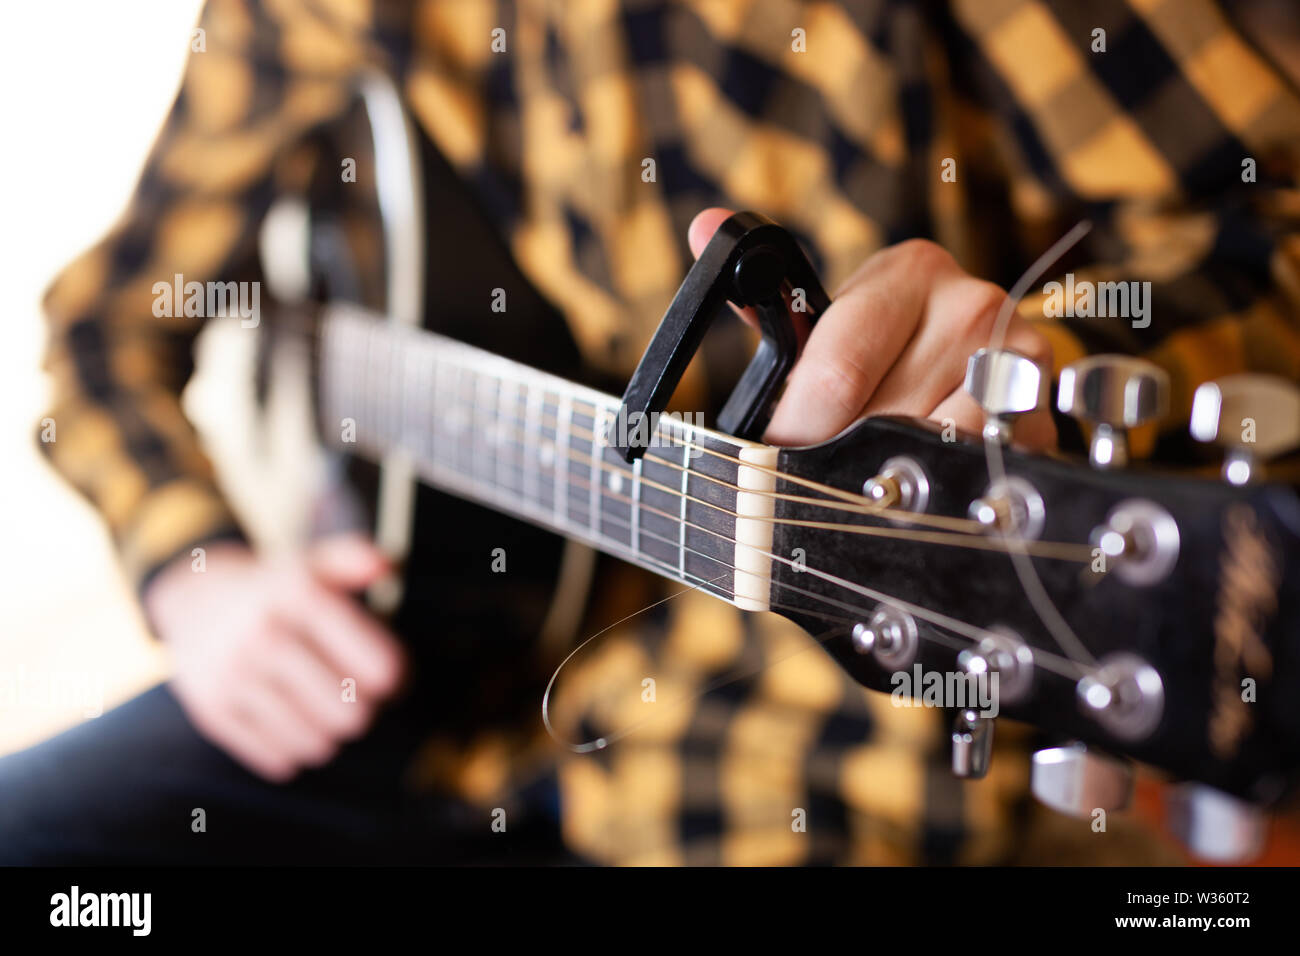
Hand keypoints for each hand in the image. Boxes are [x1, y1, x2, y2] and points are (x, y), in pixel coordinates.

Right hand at [145, 534, 406, 781]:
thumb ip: (355, 560)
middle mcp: (263, 635)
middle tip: (355, 695)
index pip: (378, 667)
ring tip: (322, 708)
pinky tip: (288, 720)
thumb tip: (389, 566)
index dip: (397, 679)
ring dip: (329, 733)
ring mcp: (233, 676)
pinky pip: (279, 761)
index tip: (392, 676)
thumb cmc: (277, 590)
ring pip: (316, 744)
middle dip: (363, 710)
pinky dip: (292, 749)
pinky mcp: (211, 712)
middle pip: (352, 715)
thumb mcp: (314, 565)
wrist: (194, 599)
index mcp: (299, 595)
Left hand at [688, 208, 1056, 449]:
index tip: (773, 462)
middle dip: (843, 462)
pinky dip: (946, 486)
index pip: (836, 372)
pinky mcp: (1047, 414)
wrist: (969, 377)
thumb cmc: (880, 355)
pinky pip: (981, 470)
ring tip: (880, 468)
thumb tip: (703, 224)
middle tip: (823, 476)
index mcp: (909, 271)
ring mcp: (1020, 359)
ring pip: (934, 452)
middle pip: (883, 420)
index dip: (797, 431)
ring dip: (897, 476)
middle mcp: (972, 304)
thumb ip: (765, 302)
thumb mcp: (823, 329)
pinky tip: (927, 476)